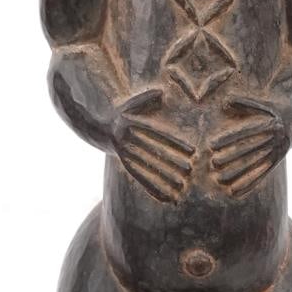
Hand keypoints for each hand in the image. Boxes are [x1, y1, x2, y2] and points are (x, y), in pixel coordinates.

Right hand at [111, 89, 195, 203]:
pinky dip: (153, 188)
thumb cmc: (122, 112)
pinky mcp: (126, 167)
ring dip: (164, 181)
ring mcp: (126, 155)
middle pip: (154, 155)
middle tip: (191, 171)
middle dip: (173, 164)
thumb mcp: (132, 102)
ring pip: (148, 170)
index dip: (176, 144)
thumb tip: (161, 93)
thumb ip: (147, 97)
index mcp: (132, 126)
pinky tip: (166, 197)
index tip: (192, 151)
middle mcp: (128, 142)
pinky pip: (141, 179)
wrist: (98, 128)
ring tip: (180, 189)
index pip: (159, 136)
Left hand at [210, 97, 288, 196]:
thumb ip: (241, 102)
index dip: (227, 138)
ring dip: (237, 174)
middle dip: (229, 157)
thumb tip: (225, 104)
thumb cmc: (269, 109)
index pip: (245, 132)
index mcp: (271, 122)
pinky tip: (233, 192)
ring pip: (255, 166)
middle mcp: (277, 138)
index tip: (210, 144)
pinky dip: (247, 184)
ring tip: (220, 179)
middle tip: (212, 162)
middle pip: (249, 150)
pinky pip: (261, 176)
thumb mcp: (258, 101)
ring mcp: (278, 151)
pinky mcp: (277, 162)